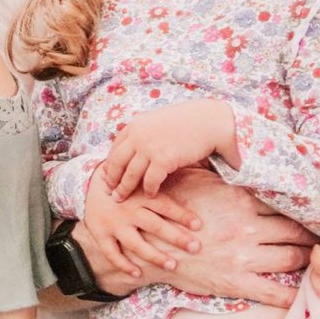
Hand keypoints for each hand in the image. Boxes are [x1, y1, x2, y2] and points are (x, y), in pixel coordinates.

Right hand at [78, 167, 313, 305]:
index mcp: (241, 202)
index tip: (316, 211)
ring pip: (292, 258)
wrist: (147, 242)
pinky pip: (272, 292)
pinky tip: (303, 295)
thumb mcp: (198, 182)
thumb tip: (244, 158)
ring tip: (316, 260)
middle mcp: (247, 228)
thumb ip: (225, 176)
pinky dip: (291, 296)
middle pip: (295, 231)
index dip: (303, 209)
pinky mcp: (235, 282)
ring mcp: (243, 257)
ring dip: (307, 260)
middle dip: (312, 236)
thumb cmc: (171, 207)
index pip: (284, 204)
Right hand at [84, 166, 202, 279]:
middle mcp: (128, 210)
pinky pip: (112, 253)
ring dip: (155, 256)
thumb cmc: (124, 183)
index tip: (199, 225)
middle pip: (155, 226)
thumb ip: (158, 182)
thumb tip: (185, 172)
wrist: (87, 184)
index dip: (182, 215)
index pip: (165, 205)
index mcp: (140, 194)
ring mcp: (114, 224)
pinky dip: (124, 265)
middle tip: (195, 247)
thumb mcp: (140, 177)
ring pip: (136, 244)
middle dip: (177, 238)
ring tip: (172, 265)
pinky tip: (138, 274)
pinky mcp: (101, 235)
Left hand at [101, 102, 236, 199]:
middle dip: (111, 178)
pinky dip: (148, 190)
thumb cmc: (190, 120)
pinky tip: (150, 195)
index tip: (108, 174)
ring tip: (121, 198)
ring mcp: (149, 148)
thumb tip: (139, 145)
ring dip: (124, 189)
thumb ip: (146, 132)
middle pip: (116, 162)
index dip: (110, 163)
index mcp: (136, 124)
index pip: (116, 147)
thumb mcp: (159, 121)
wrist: (211, 120)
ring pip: (130, 175)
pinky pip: (149, 182)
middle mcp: (138, 135)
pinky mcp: (162, 160)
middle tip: (109, 191)